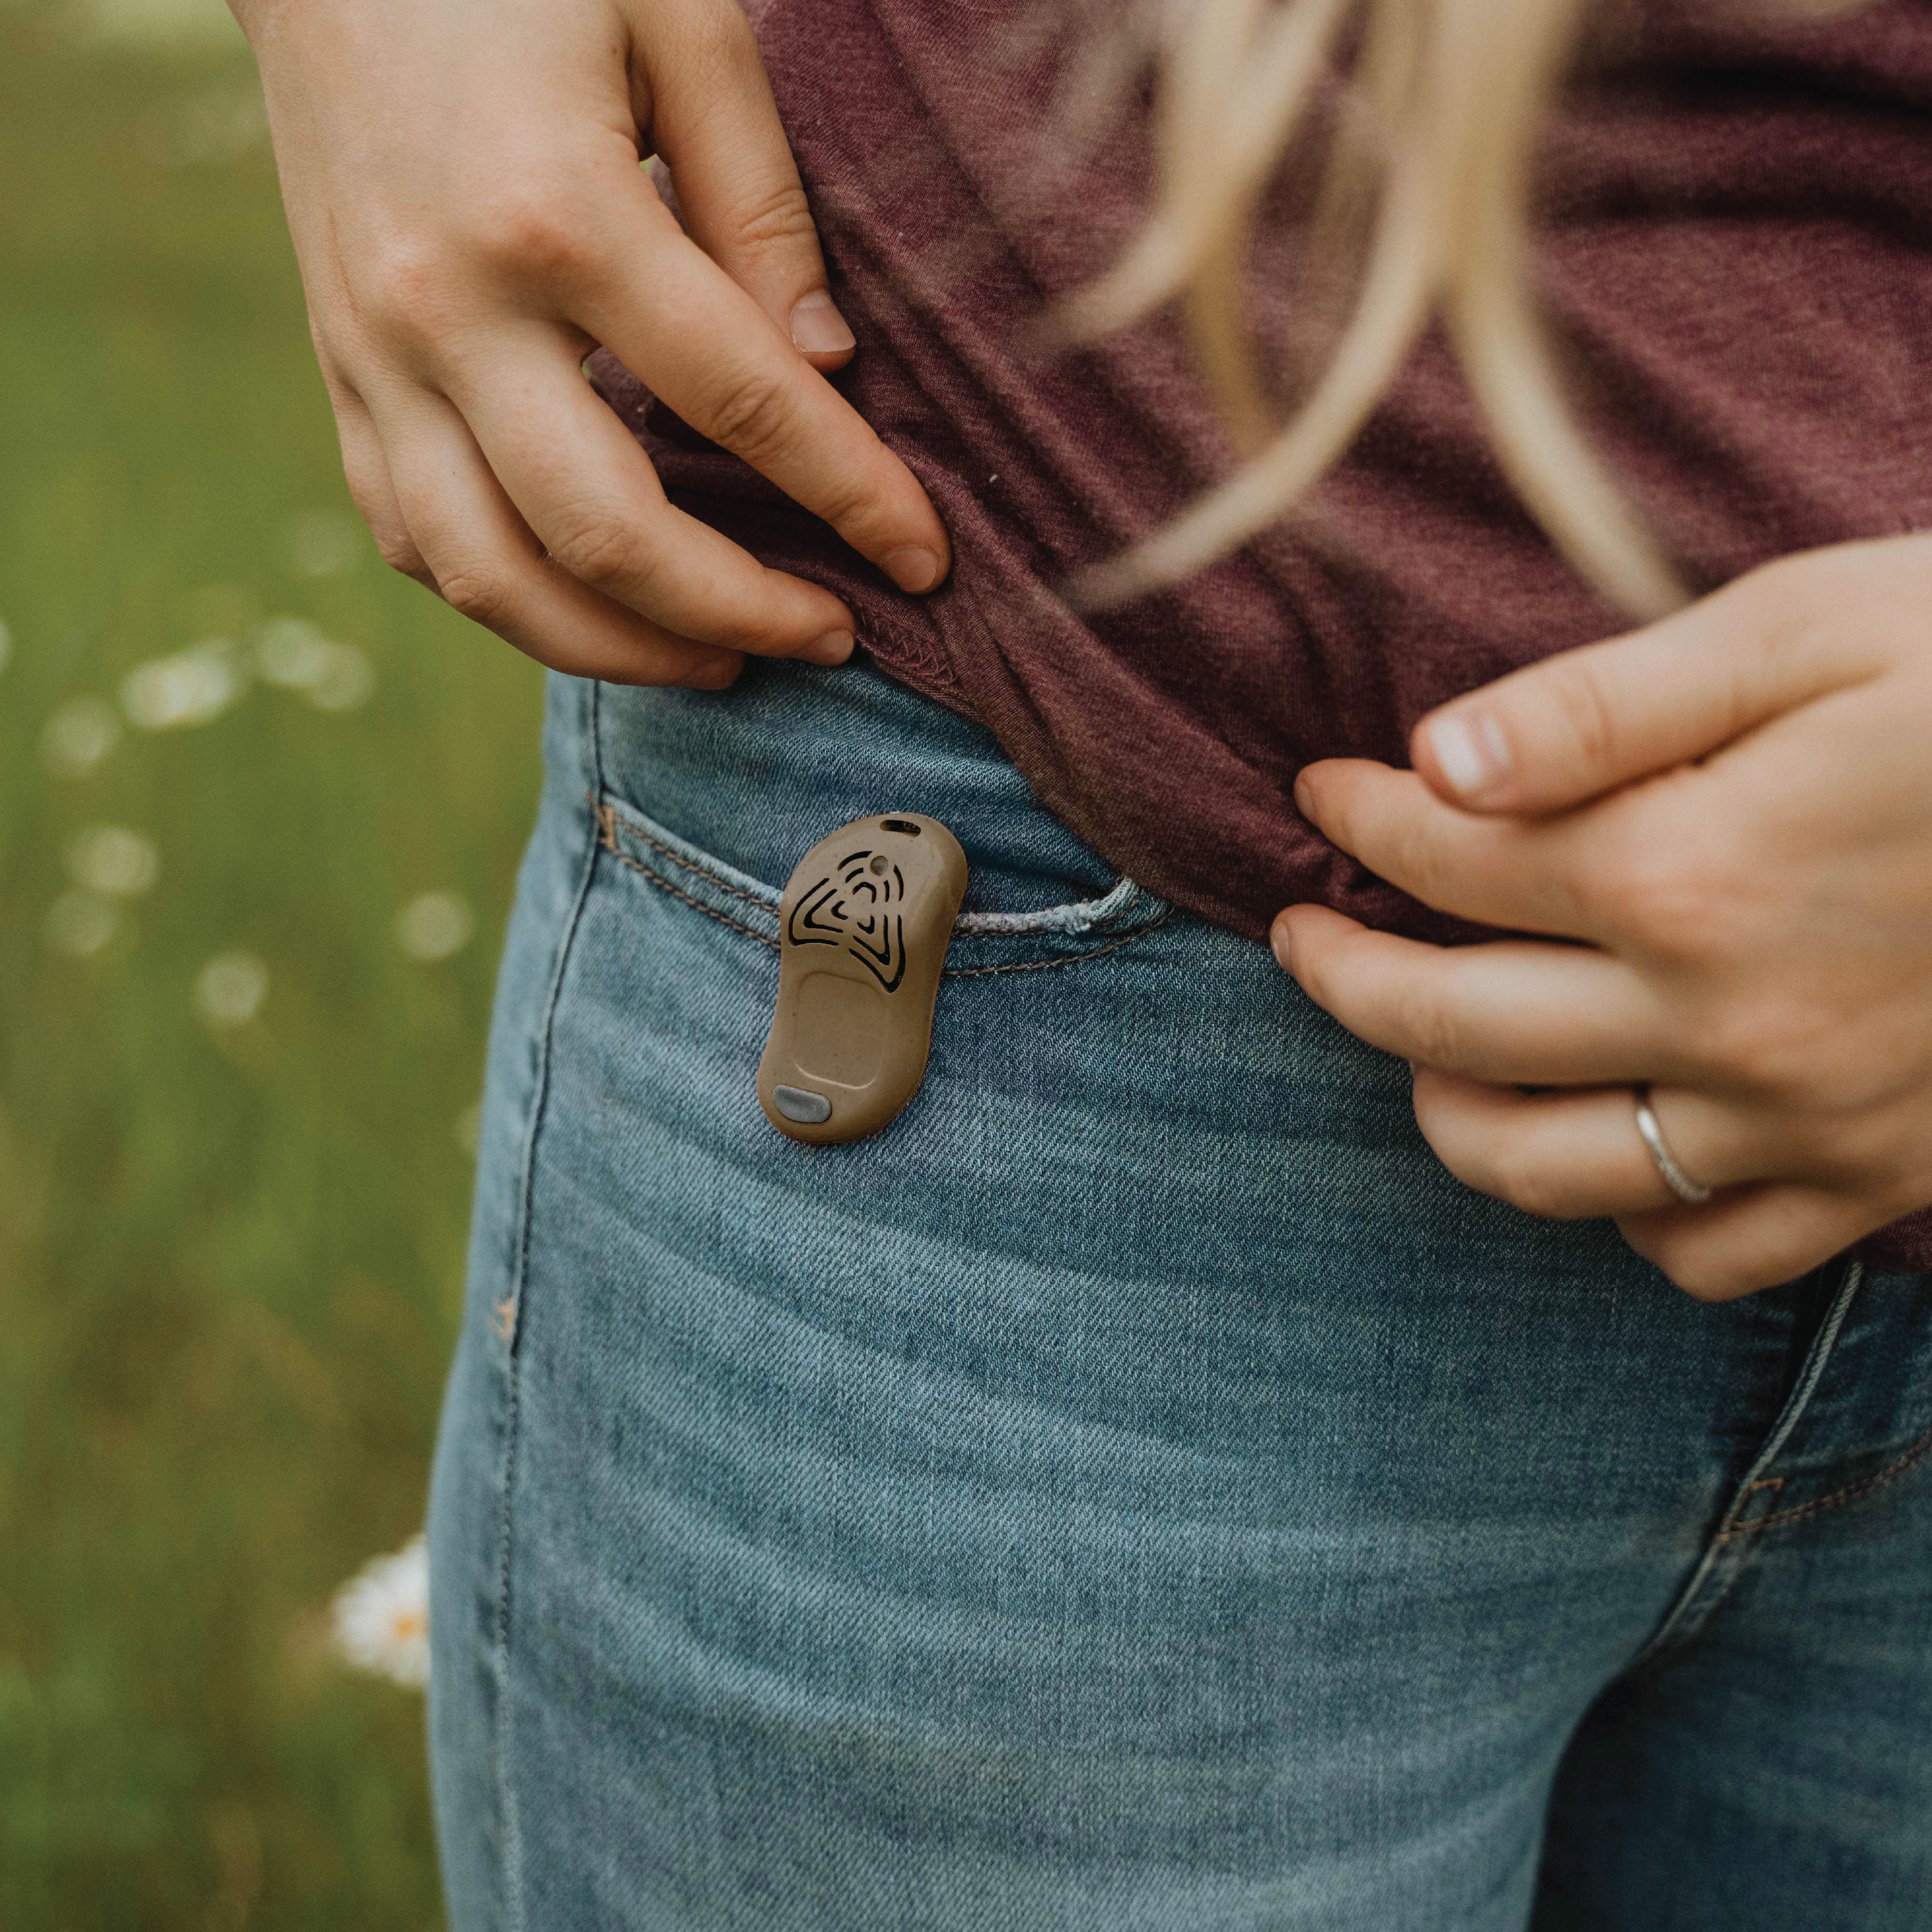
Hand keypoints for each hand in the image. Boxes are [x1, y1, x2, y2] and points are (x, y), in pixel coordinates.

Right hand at [232, 0, 950, 686]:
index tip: (923, 559)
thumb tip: (829, 368)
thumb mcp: (680, 26)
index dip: (851, 496)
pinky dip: (513, 602)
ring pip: (496, 578)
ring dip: (624, 652)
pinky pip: (416, 541)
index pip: (741, 403)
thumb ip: (761, 206)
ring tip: (725, 658)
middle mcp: (451, 310)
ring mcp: (376, 358)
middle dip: (740, 612)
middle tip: (831, 638)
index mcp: (557, 213)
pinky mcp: (340, 378)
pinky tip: (598, 609)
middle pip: (608, 534)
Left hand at [1273, 536, 1931, 1299]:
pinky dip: (1626, 1209)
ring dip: (1449, 1113)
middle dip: (1342, 975)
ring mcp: (1807, 1118)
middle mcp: (1731, 1019)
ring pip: (1549, 1169)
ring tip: (1422, 1046)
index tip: (1323, 793)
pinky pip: (1705, 1249)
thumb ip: (1605, 705)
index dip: (1359, 819)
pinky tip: (1606, 1131)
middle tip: (1298, 934)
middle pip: (1452, 1024)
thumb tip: (1434, 758)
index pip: (1446, 859)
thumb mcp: (1812, 629)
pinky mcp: (1883, 1174)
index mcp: (1694, 869)